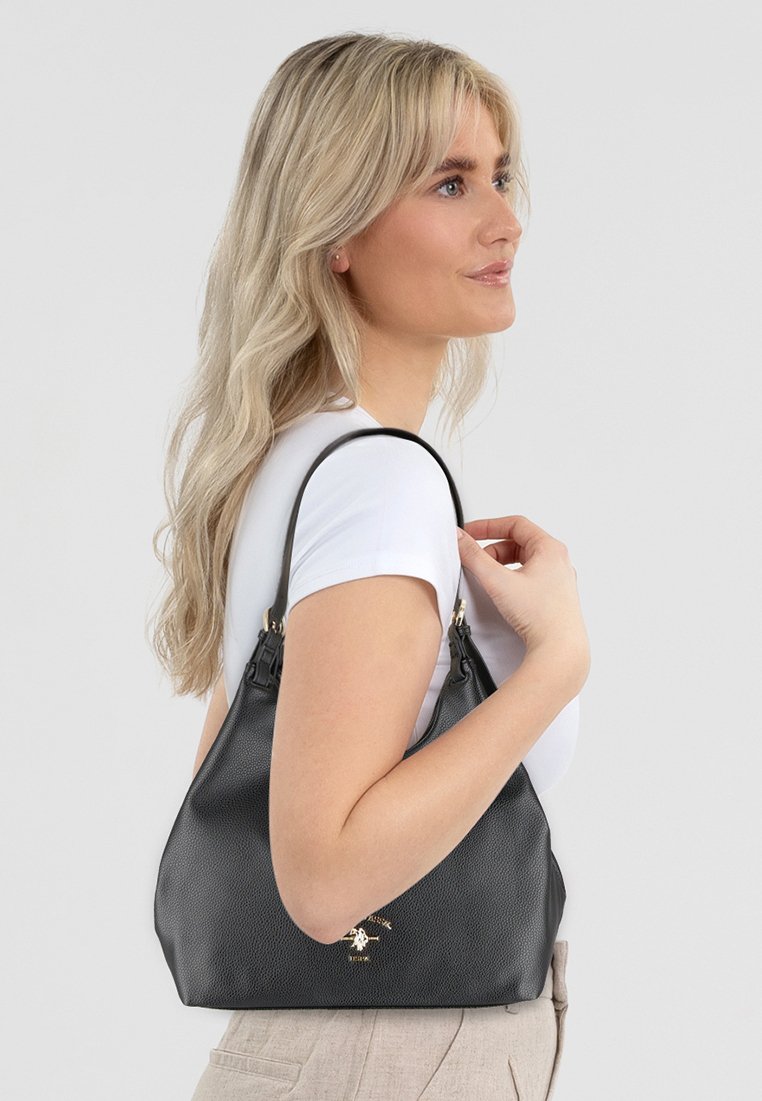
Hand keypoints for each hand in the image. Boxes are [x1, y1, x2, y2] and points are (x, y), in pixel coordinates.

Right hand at [456, 515, 589, 689]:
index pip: (515, 524)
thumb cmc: (541, 616)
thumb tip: (460, 539)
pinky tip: (501, 591)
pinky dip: (511, 578)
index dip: (488, 526)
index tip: (470, 532)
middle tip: (474, 559)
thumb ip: (473, 556)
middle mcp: (558, 562)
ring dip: (501, 565)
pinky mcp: (553, 597)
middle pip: (518, 543)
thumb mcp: (498, 580)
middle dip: (492, 549)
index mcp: (550, 549)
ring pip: (523, 561)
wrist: (559, 650)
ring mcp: (557, 580)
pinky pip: (529, 578)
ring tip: (487, 577)